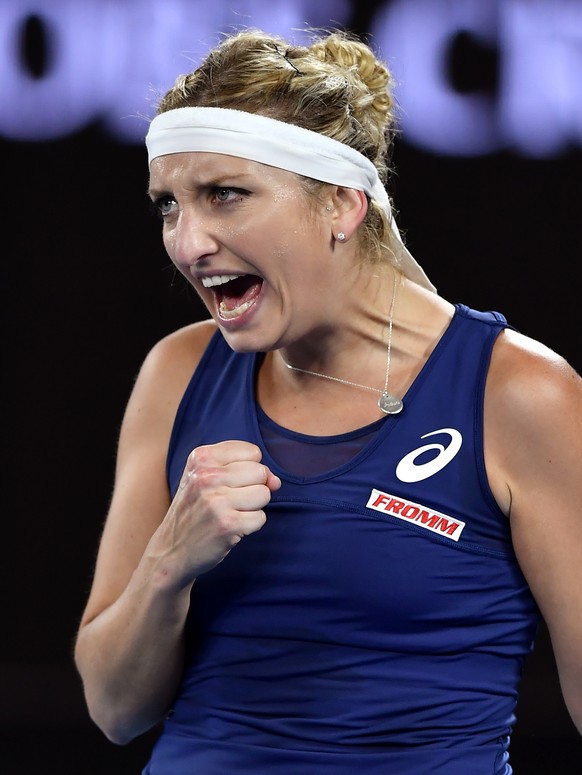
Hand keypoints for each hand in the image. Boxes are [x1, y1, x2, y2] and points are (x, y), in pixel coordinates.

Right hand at [154, 441, 280, 586]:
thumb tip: (275, 481)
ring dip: (253, 508)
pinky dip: (250, 526)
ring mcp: (216, 501)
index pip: (252, 452)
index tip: (230, 483)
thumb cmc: (195, 511)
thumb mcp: (206, 478)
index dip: (249, 470)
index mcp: (201, 457)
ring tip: (230, 514)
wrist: (171, 551)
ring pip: (264, 494)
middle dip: (253, 488)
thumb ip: (245, 469)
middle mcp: (206, 476)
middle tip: (230, 502)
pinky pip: (260, 518)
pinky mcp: (227, 524)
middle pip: (261, 472)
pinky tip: (231, 528)